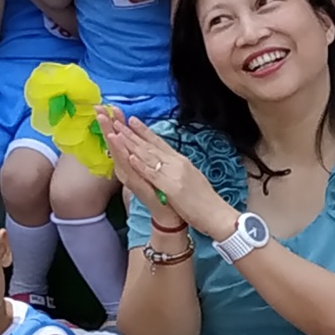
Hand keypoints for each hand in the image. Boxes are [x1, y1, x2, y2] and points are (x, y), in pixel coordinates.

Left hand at [104, 111, 237, 238]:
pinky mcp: (172, 187)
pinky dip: (141, 165)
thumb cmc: (204, 200)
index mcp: (181, 161)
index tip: (132, 120)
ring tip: (117, 131)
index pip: (160, 143)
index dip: (145, 131)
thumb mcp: (191, 178)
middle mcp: (178, 163)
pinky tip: (130, 157)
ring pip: (149, 156)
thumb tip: (170, 163)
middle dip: (132, 132)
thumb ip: (178, 169)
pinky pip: (154, 174)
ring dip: (131, 143)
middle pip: (151, 146)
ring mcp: (175, 174)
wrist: (217, 214)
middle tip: (117, 119)